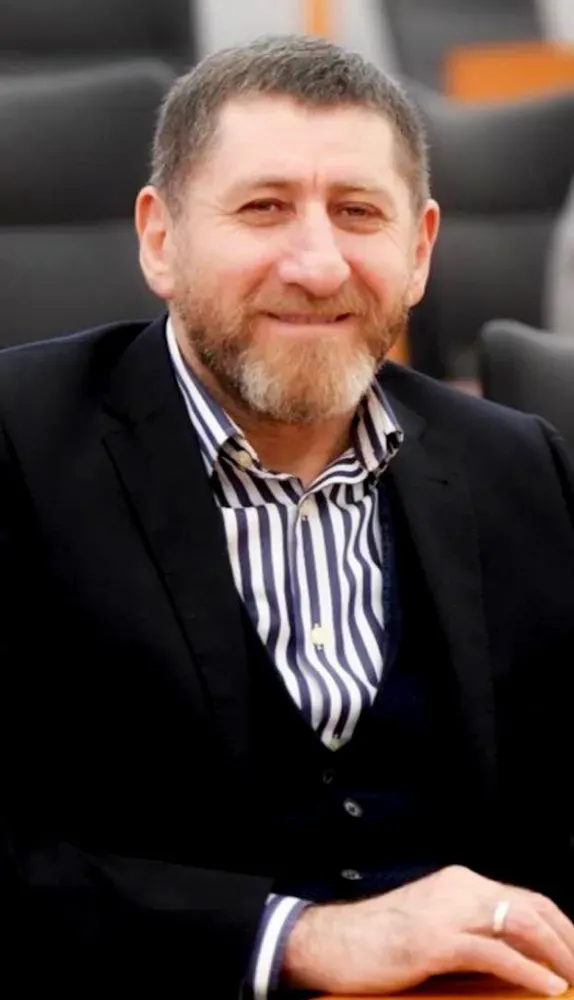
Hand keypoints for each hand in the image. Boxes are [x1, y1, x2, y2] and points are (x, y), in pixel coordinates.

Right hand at [282, 865, 573, 995]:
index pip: (525, 898)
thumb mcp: (431, 926)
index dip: (559, 925)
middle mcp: (458, 887)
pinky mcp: (434, 940)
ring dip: (558, 953)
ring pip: (520, 923)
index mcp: (459, 882)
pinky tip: (547, 987)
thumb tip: (513, 958)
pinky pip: (493, 952)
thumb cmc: (376, 941)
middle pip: (532, 907)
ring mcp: (446, 912)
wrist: (330, 942)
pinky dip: (527, 970)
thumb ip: (469, 931)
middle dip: (567, 940)